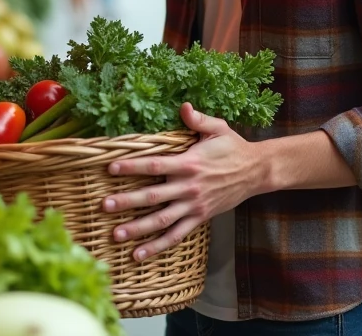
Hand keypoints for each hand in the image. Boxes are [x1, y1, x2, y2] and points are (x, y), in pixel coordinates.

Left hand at [102, 103, 261, 261]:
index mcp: (188, 163)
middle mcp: (189, 187)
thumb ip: (198, 119)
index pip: (155, 164)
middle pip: (153, 196)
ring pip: (162, 220)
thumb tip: (183, 106)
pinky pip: (176, 235)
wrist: (256, 171)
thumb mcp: (218, 128)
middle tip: (105, 206)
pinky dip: (158, 246)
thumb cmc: (233, 147)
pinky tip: (139, 254)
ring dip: (138, 229)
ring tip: (116, 235)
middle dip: (127, 201)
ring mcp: (194, 205)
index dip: (132, 166)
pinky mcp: (200, 218)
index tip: (111, 167)